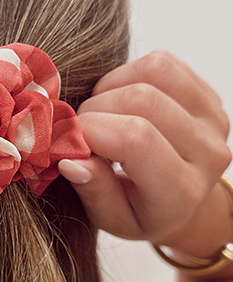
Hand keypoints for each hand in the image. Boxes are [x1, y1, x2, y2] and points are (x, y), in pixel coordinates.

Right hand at [58, 51, 231, 257]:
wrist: (180, 200)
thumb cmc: (141, 211)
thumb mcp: (113, 219)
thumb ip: (93, 191)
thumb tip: (70, 158)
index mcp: (181, 191)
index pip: (135, 140)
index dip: (89, 129)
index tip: (68, 140)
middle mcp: (208, 152)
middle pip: (142, 99)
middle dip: (95, 108)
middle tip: (82, 130)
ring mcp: (213, 119)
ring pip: (153, 71)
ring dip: (111, 87)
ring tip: (102, 114)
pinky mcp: (208, 94)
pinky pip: (161, 62)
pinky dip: (127, 74)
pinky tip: (120, 100)